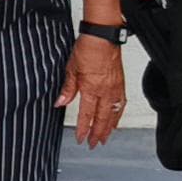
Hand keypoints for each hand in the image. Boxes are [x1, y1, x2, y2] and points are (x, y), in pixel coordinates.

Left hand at [58, 31, 126, 145]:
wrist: (103, 36)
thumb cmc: (87, 48)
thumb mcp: (71, 68)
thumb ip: (68, 88)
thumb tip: (60, 102)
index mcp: (91, 88)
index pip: (86, 114)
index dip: (84, 129)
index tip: (81, 139)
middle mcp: (105, 91)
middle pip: (102, 118)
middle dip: (98, 133)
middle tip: (94, 144)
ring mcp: (115, 88)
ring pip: (113, 113)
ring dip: (109, 127)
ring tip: (105, 137)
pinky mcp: (121, 83)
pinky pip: (121, 104)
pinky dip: (118, 114)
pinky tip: (116, 119)